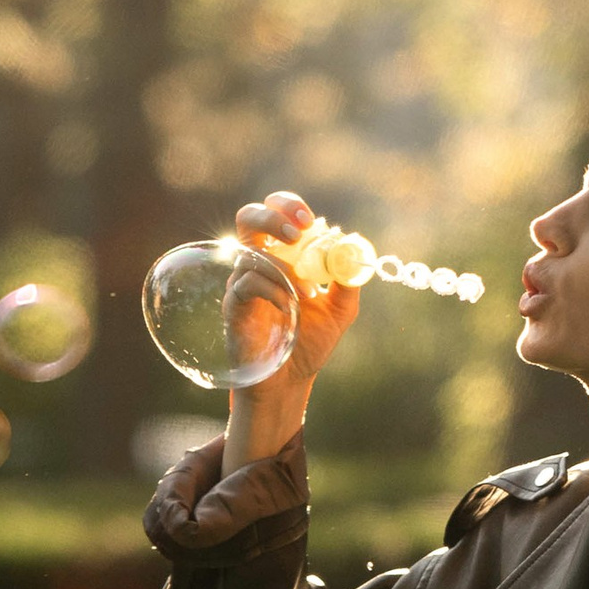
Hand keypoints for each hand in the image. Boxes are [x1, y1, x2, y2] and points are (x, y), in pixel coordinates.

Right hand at [222, 193, 361, 466]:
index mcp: (281, 256)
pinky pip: (247, 284)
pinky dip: (274, 291)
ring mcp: (241, 283)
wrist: (290, 382)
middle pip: (247, 218)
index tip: (310, 219)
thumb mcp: (340, 309)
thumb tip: (354, 248)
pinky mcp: (233, 306)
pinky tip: (290, 309)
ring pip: (253, 254)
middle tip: (298, 233)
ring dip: (286, 269)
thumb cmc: (310, 343)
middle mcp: (257, 263)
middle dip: (272, 217)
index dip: (288, 206)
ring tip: (308, 295)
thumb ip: (349, 279)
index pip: (275, 213)